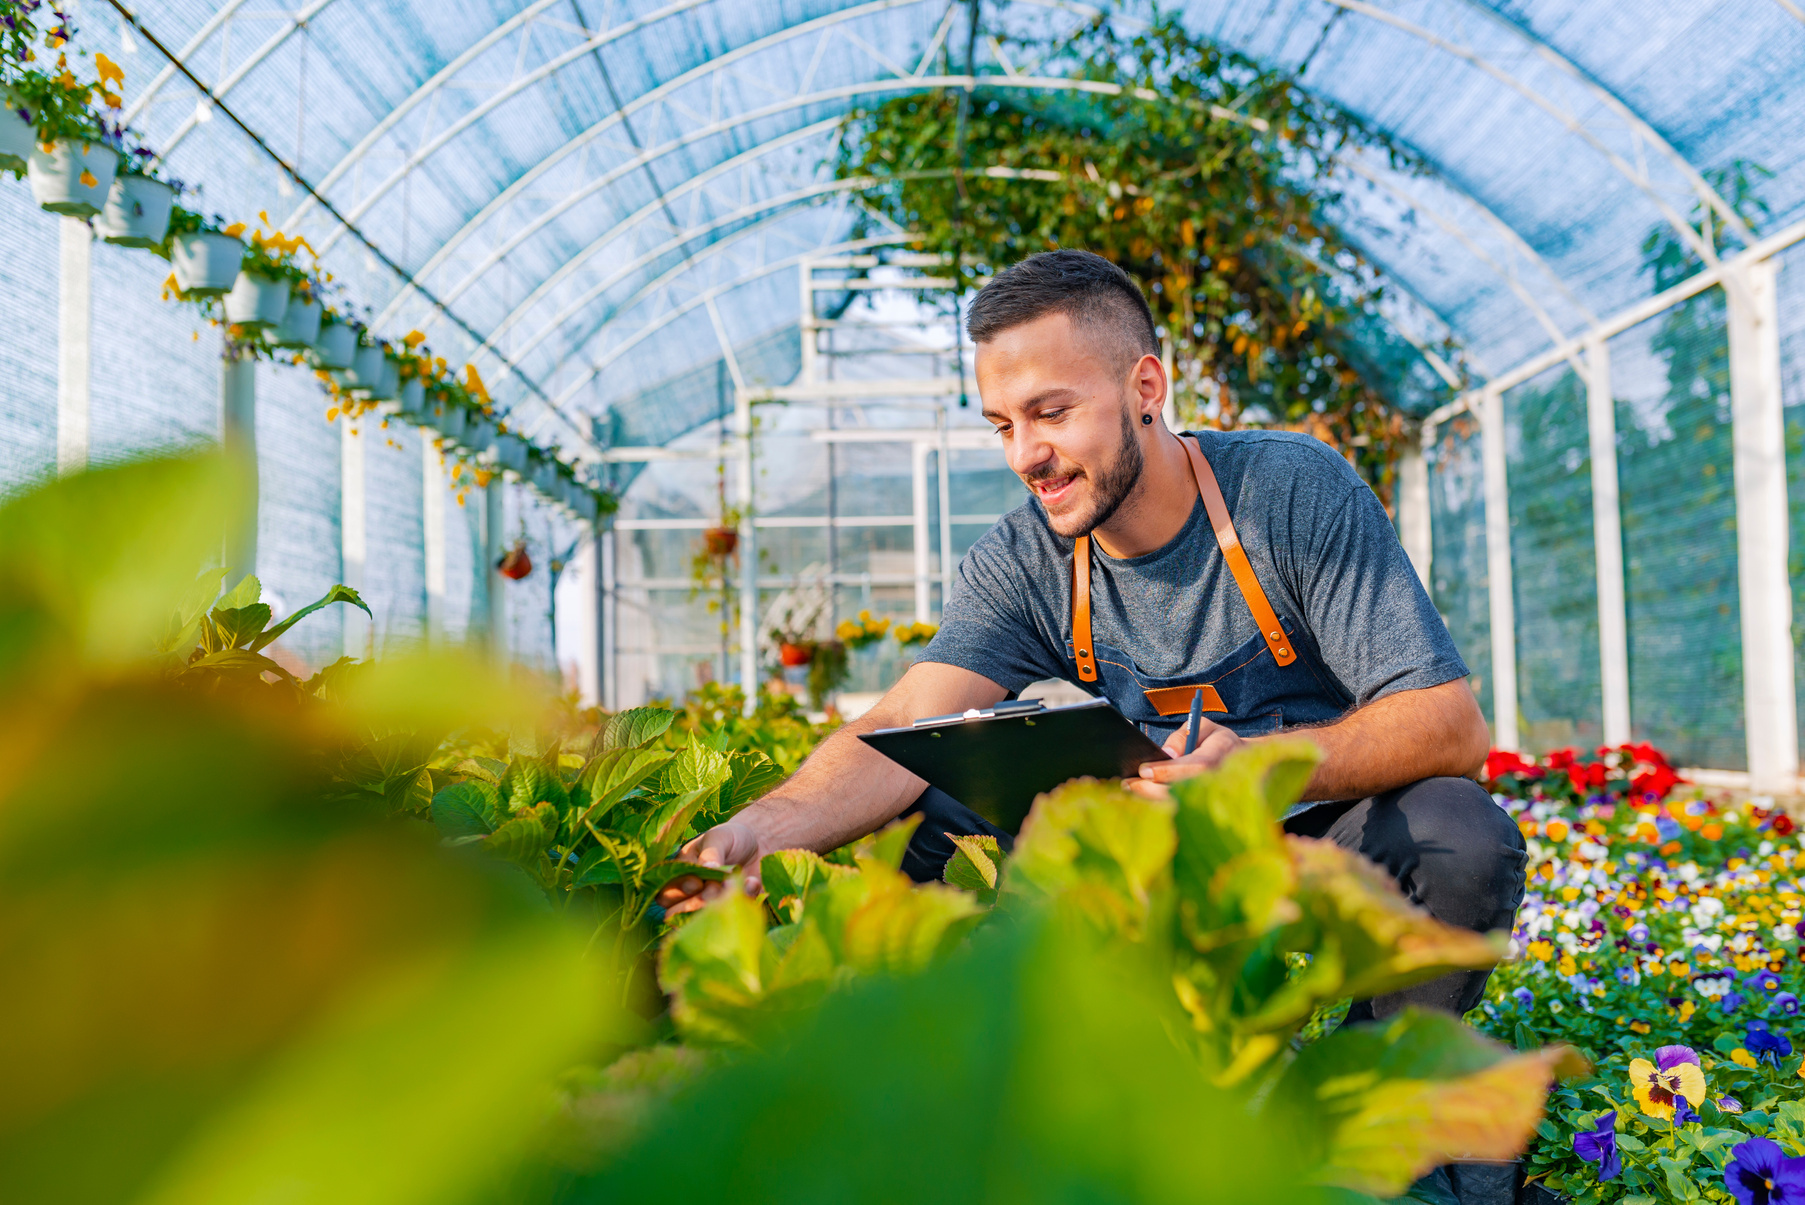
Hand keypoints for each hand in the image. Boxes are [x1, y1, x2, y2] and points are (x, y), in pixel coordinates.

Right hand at [655, 818, 762, 915]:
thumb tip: (708, 869)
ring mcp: (711, 907)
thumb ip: (710, 853)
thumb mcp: (719, 837)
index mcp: (679, 875)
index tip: (697, 882)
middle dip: (695, 904)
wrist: (761, 843)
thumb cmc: (731, 838)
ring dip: (720, 903)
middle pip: (675, 914)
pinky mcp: (733, 912)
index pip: (664, 894)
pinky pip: (734, 916)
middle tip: (715, 889)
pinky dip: (745, 899)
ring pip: (702, 920)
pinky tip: (752, 881)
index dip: (678, 891)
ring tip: (736, 883)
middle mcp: (690, 896)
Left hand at [1124, 716, 1245, 798]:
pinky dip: (1158, 805)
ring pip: (1180, 805)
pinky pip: (1180, 809)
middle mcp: (1219, 778)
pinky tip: (1141, 798)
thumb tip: (1167, 753)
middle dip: (1152, 789)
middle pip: (1184, 791)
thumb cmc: (1217, 741)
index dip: (1168, 771)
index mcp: (1220, 754)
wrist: (1241, 760)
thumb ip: (1183, 735)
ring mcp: (1214, 796)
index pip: (1195, 766)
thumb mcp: (1203, 726)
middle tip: (1128, 783)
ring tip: (1129, 790)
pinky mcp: (1205, 807)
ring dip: (1152, 799)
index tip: (1144, 770)